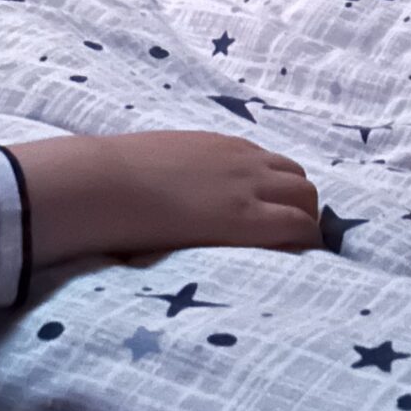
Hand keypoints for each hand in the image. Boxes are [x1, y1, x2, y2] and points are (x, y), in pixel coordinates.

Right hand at [11, 131, 321, 262]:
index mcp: (222, 148)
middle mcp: (245, 161)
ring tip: (287, 259)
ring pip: (307, 201)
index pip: (273, 166)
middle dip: (300, 210)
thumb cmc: (115, 178)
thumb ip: (183, 176)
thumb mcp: (161, 164)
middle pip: (300, 182)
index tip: (269, 220)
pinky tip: (287, 263)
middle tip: (285, 244)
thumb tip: (176, 197)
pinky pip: (297, 227)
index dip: (278, 195)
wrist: (103, 182)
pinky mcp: (248, 219)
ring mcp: (250, 188)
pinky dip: (301, 242)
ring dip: (304, 226)